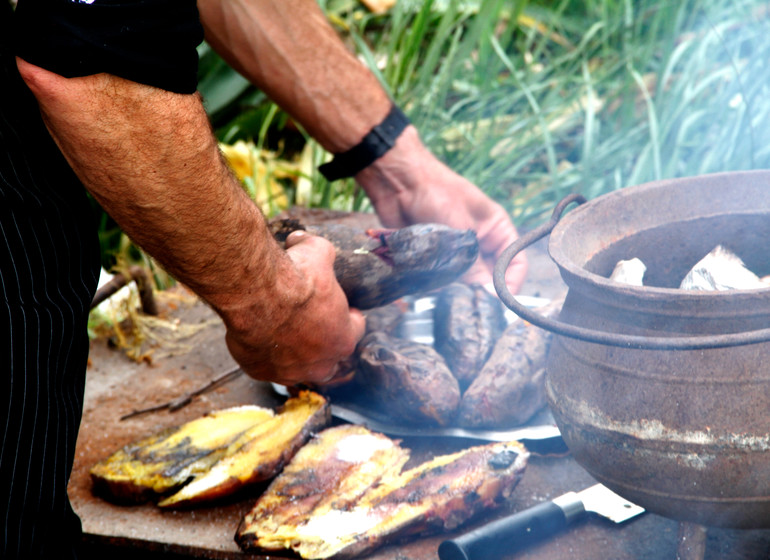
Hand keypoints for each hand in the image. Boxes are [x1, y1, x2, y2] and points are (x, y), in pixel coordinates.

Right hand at [223, 231, 365, 385]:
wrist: (256, 292)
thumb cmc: (294, 275)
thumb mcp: (318, 252)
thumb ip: (319, 251)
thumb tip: (301, 239)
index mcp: (344, 338)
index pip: (356, 330)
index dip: (348, 316)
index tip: (340, 307)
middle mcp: (321, 363)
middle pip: (330, 360)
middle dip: (324, 343)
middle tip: (311, 323)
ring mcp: (290, 371)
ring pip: (298, 368)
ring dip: (294, 353)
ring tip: (283, 331)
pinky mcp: (261, 372)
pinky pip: (266, 365)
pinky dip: (264, 353)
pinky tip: (258, 336)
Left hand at [355, 126, 527, 293]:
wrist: (398, 183)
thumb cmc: (435, 192)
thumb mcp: (461, 228)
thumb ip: (474, 263)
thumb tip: (487, 295)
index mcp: (497, 230)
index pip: (516, 264)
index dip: (510, 284)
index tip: (497, 301)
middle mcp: (480, 244)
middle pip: (489, 278)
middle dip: (477, 289)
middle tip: (466, 297)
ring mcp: (457, 252)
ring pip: (464, 283)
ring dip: (454, 286)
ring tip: (441, 281)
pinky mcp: (435, 259)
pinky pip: (441, 280)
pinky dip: (435, 283)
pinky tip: (425, 278)